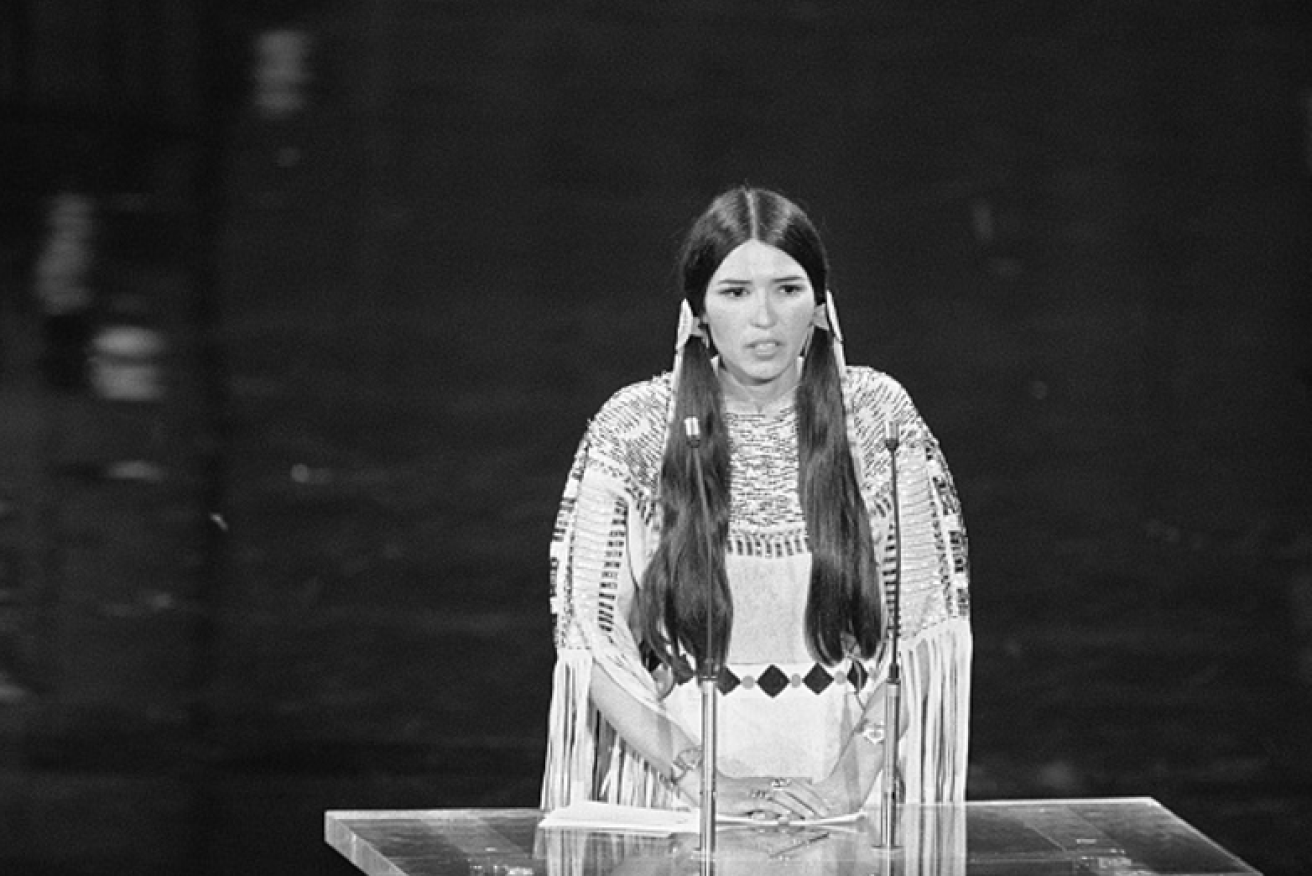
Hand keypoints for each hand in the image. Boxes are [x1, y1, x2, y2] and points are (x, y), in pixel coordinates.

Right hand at [713, 775, 836, 821]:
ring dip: (798, 806)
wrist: (715, 788)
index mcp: (771, 781)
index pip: (797, 784)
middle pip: (794, 789)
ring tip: (810, 815)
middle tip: (823, 811)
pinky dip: (777, 809)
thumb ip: (777, 797)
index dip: (812, 793)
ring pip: (782, 797)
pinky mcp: (746, 800)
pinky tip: (786, 816)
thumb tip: (794, 805)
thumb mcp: (760, 792)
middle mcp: (766, 783)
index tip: (824, 802)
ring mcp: (756, 791)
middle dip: (811, 800)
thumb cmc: (738, 793)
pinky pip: (764, 804)